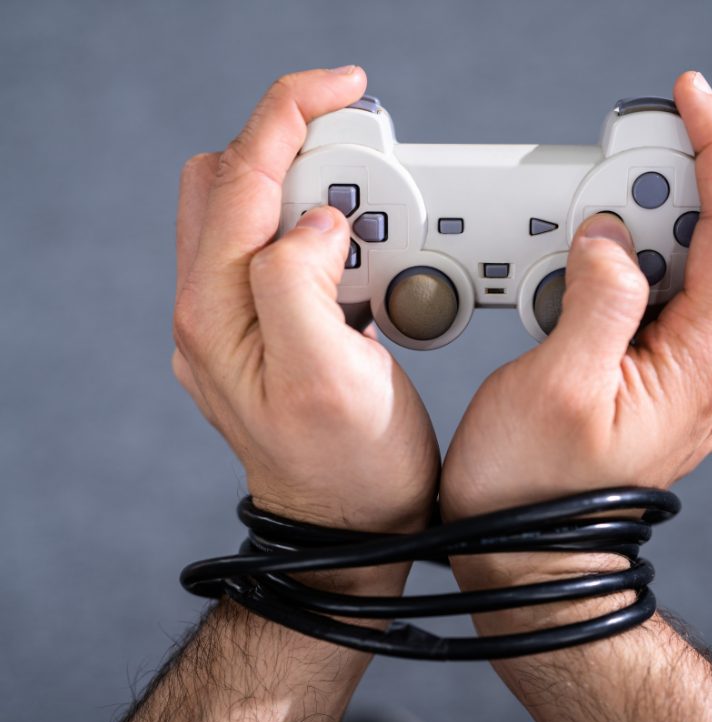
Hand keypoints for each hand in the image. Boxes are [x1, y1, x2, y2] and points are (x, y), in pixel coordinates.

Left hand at [172, 68, 439, 589]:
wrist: (352, 527)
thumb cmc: (349, 467)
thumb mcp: (330, 380)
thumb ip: (303, 285)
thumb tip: (314, 223)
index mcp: (217, 311)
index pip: (238, 173)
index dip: (289, 114)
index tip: (343, 89)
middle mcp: (214, 309)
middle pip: (238, 179)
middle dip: (305, 158)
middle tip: (374, 187)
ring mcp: (240, 320)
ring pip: (261, 213)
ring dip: (323, 202)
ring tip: (380, 242)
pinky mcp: (270, 329)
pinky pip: (288, 255)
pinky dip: (331, 243)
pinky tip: (369, 275)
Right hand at [441, 72, 711, 586]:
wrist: (530, 564)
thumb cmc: (532, 490)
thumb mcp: (554, 385)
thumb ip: (597, 297)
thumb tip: (612, 239)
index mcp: (702, 363)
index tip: (691, 104)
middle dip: (710, 192)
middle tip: (630, 190)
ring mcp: (705, 384)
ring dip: (695, 237)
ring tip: (621, 238)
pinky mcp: (677, 390)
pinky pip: (708, 313)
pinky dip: (678, 276)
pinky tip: (626, 284)